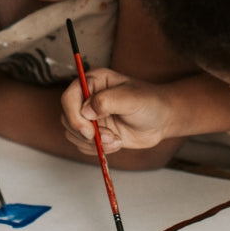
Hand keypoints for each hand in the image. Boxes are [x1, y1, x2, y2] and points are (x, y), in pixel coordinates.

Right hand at [61, 68, 176, 154]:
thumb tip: (86, 110)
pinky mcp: (95, 132)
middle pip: (67, 117)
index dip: (73, 115)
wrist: (162, 120)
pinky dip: (98, 149)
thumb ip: (108, 101)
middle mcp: (88, 97)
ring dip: (94, 143)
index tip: (88, 130)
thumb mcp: (132, 98)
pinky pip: (83, 145)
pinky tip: (116, 143)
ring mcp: (90, 116)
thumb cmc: (150, 102)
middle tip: (108, 136)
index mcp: (94, 81)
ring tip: (116, 139)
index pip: (69, 96)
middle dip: (86, 133)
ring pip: (73, 133)